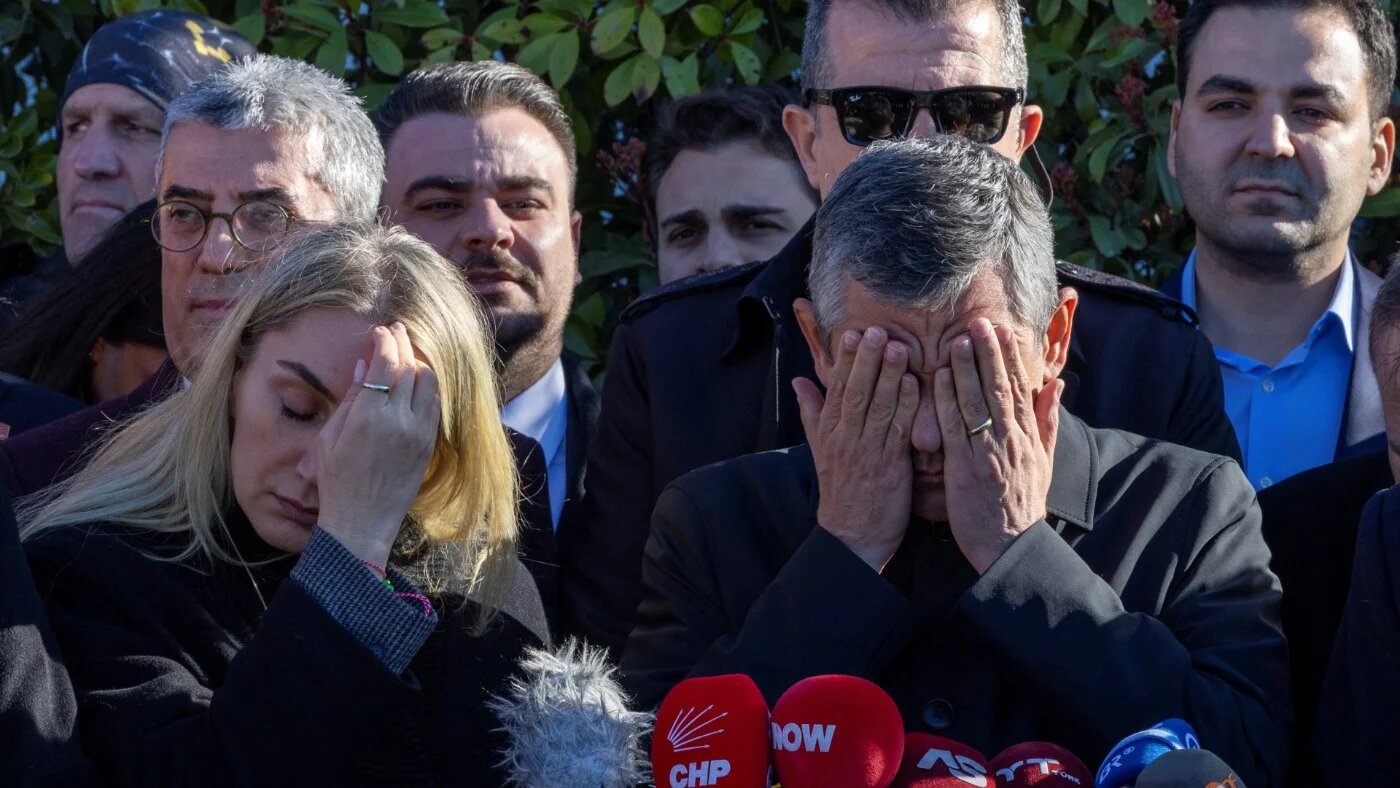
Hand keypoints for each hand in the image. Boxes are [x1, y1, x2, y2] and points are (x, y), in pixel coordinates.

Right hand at [314, 322, 439, 566]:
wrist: (362, 523)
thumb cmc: (336, 482)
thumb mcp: (329, 439)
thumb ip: (350, 398)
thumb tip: (364, 363)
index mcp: (368, 417)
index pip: (385, 362)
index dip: (385, 341)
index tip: (381, 331)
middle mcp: (399, 421)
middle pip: (410, 367)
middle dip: (403, 344)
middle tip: (396, 332)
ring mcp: (419, 433)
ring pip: (428, 383)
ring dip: (419, 364)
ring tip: (406, 355)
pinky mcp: (429, 445)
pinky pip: (435, 405)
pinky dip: (427, 388)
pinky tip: (416, 383)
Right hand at [794, 327, 918, 570]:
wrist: (852, 536)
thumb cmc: (841, 490)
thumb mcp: (819, 449)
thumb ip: (812, 412)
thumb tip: (799, 381)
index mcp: (829, 431)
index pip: (837, 388)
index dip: (847, 360)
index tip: (854, 333)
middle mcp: (846, 438)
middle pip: (856, 392)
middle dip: (867, 360)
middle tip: (877, 330)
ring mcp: (867, 452)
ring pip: (878, 407)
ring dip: (889, 377)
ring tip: (899, 348)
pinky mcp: (889, 466)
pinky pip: (898, 431)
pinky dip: (906, 407)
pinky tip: (915, 386)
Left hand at [934, 318, 1062, 574]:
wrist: (1011, 546)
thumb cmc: (1023, 505)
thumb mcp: (1045, 461)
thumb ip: (1048, 421)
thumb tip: (1055, 384)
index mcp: (1028, 437)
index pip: (1020, 388)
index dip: (1011, 357)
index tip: (1003, 330)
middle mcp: (1010, 440)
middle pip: (999, 388)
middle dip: (989, 353)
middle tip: (978, 322)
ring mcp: (987, 452)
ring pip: (976, 402)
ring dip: (967, 369)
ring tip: (959, 340)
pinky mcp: (965, 467)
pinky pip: (954, 427)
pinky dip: (946, 400)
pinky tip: (939, 378)